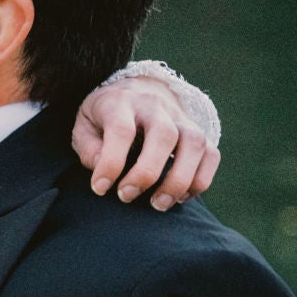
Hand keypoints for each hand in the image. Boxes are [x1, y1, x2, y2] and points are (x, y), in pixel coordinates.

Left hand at [72, 75, 219, 210]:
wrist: (137, 91)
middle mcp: (155, 107)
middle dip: (147, 172)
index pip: (121, 130)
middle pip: (163, 135)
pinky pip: (211, 155)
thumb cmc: (105, 118)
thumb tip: (104, 172)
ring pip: (194, 143)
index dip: (111, 162)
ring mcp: (181, 118)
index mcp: (122, 103)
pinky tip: (179, 197)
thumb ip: (89, 149)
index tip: (100, 189)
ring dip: (180, 180)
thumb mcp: (84, 126)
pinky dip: (200, 180)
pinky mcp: (198, 133)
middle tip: (127, 196)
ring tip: (159, 204)